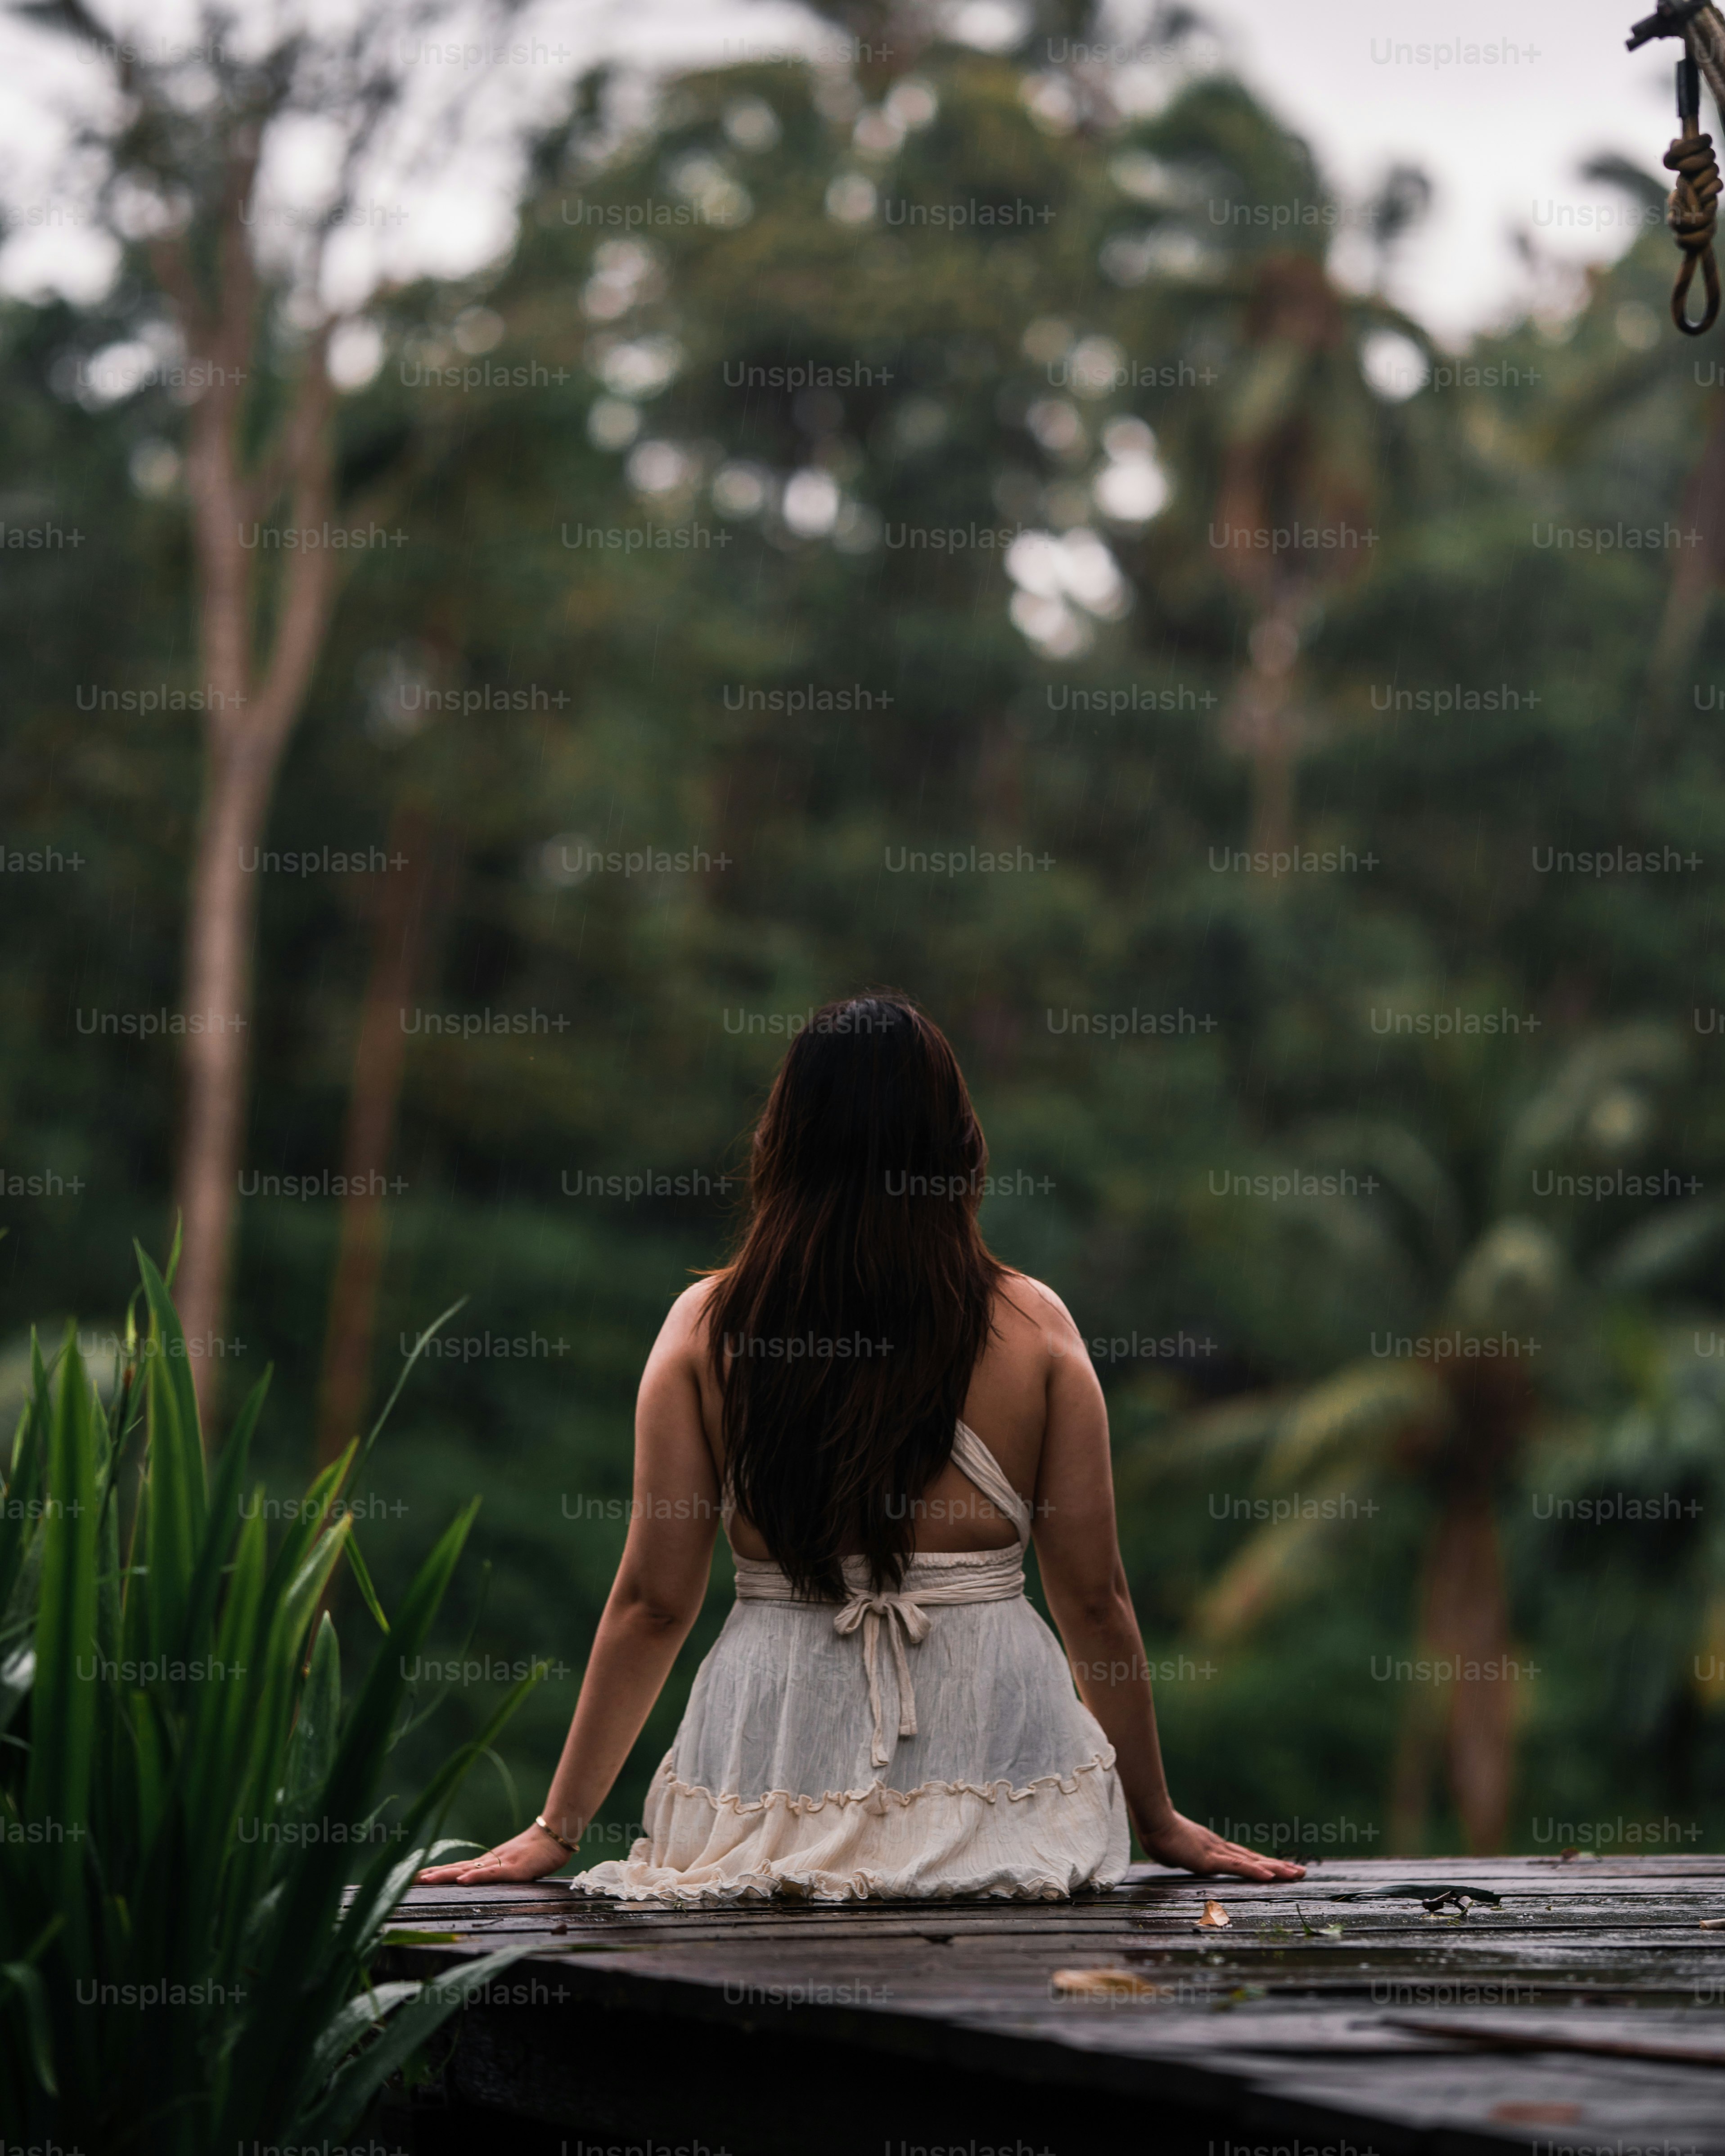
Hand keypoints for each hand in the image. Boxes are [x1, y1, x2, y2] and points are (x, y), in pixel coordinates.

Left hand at [416, 1823, 573, 1885]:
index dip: (435, 1873)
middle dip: (432, 1875)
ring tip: (425, 1880)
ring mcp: (502, 1863)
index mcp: (488, 1862)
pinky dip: (477, 1876)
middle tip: (407, 1879)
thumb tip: (478, 1878)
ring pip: (468, 1870)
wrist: (557, 1833)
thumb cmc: (536, 1851)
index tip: (412, 1878)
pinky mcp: (516, 1869)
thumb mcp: (512, 1864)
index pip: (456, 1868)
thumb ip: (496, 1870)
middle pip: (456, 1869)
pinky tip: (463, 1880)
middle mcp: (490, 1861)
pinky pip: (493, 1873)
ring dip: (446, 1875)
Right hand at [1136, 1807, 1305, 1881]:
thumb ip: (1183, 1855)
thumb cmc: (1159, 1837)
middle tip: (1301, 1871)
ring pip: (1252, 1863)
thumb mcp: (1176, 1852)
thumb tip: (1176, 1854)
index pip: (1244, 1858)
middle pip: (1255, 1860)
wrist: (1153, 1823)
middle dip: (1279, 1867)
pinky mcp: (1211, 1860)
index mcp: (1213, 1848)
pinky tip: (1270, 1876)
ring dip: (1276, 1869)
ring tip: (1296, 1873)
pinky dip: (1255, 1871)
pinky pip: (1237, 1867)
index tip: (1280, 1868)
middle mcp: (1220, 1849)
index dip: (1263, 1863)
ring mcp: (1217, 1854)